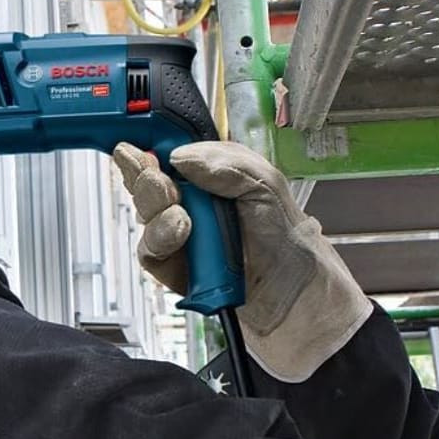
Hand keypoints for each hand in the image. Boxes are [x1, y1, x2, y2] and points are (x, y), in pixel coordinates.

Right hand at [113, 141, 371, 380]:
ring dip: (154, 206)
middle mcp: (191, 203)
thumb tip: (181, 157)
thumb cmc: (286, 238)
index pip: (167, 153)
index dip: (149, 146)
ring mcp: (179, 235)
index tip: (143, 145)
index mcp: (210, 175)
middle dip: (144, 174)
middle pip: (146, 180)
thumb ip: (225, 165)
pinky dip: (161, 238)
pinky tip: (180, 230)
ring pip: (145, 214)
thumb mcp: (265, 184)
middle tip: (154, 172)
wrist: (295, 293)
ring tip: (178, 210)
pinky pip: (150, 251)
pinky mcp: (173, 268)